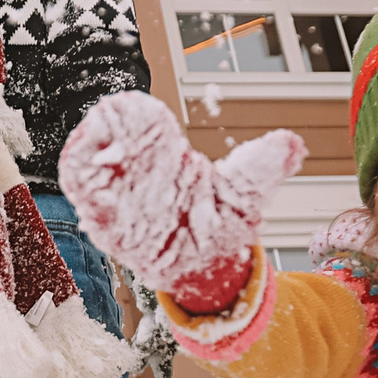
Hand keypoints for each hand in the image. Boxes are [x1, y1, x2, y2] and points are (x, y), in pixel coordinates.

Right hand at [59, 92, 303, 313]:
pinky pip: (90, 206)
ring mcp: (122, 200)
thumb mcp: (245, 192)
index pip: (148, 129)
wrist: (209, 267)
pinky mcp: (110, 227)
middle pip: (115, 143)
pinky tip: (86, 181)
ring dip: (89, 156)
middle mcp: (141, 174)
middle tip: (107, 118)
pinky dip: (83, 190)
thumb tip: (293, 144)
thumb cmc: (221, 224)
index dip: (141, 117)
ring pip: (95, 170)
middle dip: (109, 130)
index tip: (144, 110)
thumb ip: (264, 166)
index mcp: (169, 158)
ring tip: (92, 144)